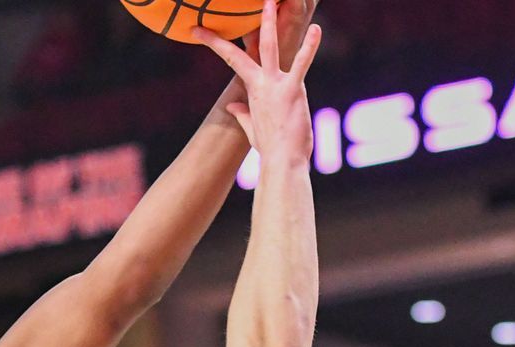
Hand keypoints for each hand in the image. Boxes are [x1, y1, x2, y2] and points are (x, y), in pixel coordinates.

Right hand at [194, 1, 321, 159]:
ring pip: (271, 49)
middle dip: (251, 23)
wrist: (282, 162)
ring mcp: (276, 87)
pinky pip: (301, 65)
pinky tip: (316, 29)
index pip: (232, 60)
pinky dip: (309, 47)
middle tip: (256, 2)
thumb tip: (232, 106)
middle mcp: (262, 85)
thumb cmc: (271, 148)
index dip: (214, 43)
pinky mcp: (293, 92)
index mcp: (253, 90)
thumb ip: (243, 113)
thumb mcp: (253, 128)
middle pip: (251, 47)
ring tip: (272, 2)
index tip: (197, 31)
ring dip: (271, 24)